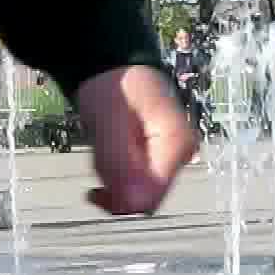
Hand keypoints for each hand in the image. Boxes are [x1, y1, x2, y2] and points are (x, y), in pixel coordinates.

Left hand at [77, 65, 198, 214]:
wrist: (115, 68)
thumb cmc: (114, 86)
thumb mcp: (108, 121)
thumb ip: (118, 163)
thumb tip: (133, 206)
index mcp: (176, 143)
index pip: (152, 197)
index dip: (121, 202)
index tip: (95, 191)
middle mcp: (180, 154)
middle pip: (146, 197)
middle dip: (115, 189)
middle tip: (98, 162)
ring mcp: (171, 156)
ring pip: (138, 191)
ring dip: (113, 182)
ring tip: (102, 152)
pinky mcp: (159, 157)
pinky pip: (136, 182)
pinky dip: (116, 178)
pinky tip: (105, 162)